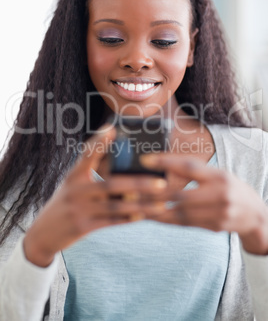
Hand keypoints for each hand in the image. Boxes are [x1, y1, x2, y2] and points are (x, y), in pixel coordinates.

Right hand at [23, 126, 166, 266]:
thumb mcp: (73, 184)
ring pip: (115, 205)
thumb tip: (122, 164)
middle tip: (161, 182)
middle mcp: (75, 189)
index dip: (99, 141)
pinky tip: (143, 216)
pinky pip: (110, 222)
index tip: (112, 128)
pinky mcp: (82, 226)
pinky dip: (128, 218)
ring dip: (140, 205)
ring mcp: (78, 208)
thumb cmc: (66, 203)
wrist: (44, 233)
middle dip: (138, 183)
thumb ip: (92, 173)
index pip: (86, 154)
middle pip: (110, 184)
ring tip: (161, 203)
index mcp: (74, 175)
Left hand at [140, 153, 267, 254]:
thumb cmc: (229, 188)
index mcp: (218, 175)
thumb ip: (192, 171)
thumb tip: (161, 167)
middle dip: (155, 194)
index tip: (145, 160)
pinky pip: (185, 224)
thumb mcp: (215, 174)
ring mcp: (218, 213)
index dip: (166, 162)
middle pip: (181, 195)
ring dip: (156, 211)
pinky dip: (167, 220)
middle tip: (133, 189)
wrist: (254, 214)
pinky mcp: (214, 227)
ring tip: (137, 205)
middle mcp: (220, 194)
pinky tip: (152, 216)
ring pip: (180, 213)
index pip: (189, 167)